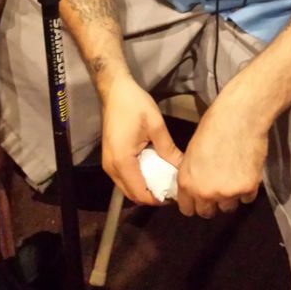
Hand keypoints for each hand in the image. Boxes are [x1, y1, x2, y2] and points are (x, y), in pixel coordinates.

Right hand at [101, 75, 182, 204]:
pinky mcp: (110, 157)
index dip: (158, 199)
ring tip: (164, 180)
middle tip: (172, 188)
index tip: (175, 194)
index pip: (141, 194)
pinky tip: (153, 169)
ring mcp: (108, 163)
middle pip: (132, 194)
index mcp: (123, 162)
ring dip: (145, 187)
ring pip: (127, 187)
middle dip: (152, 195)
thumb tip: (182, 167)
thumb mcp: (156, 126)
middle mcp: (112, 168)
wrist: (115, 90)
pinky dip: (138, 178)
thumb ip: (168, 150)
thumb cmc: (135, 105)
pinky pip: (124, 177)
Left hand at [176, 96, 267, 218]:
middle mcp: (205, 193)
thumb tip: (196, 185)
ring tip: (234, 174)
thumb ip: (193, 173)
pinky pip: (247, 198)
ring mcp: (227, 193)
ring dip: (230, 196)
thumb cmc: (213, 126)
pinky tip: (246, 171)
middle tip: (219, 186)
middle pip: (207, 212)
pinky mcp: (247, 189)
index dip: (194, 203)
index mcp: (187, 182)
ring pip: (228, 207)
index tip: (200, 197)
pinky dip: (247, 189)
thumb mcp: (192, 151)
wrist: (239, 117)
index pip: (187, 209)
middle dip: (212, 203)